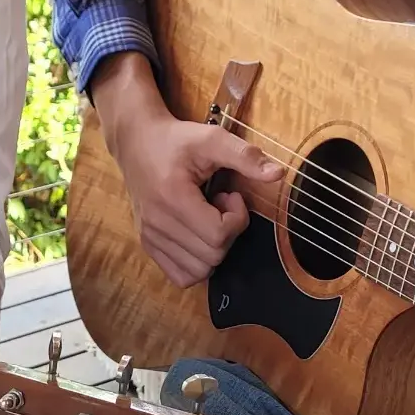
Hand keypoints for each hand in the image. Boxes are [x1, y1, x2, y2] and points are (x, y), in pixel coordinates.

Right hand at [96, 57, 282, 288]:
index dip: (236, 218)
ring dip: (213, 249)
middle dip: (227, 233)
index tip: (231, 196)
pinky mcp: (147, 244)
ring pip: (198, 271)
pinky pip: (181, 276)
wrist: (136, 141)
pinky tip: (197, 235)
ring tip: (207, 219)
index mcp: (172, 198)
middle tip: (220, 206)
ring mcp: (149, 237)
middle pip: (212, 256)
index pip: (218, 235)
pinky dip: (197, 262)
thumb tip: (278, 174)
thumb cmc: (175, 140)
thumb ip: (245, 156)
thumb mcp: (211, 138)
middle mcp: (156, 224)